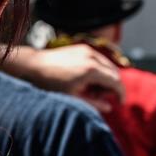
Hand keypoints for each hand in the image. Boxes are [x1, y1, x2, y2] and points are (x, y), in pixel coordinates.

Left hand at [5, 44, 124, 113]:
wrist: (34, 66)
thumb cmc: (51, 85)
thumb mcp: (73, 98)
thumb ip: (93, 103)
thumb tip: (109, 107)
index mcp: (92, 70)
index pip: (116, 82)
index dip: (121, 93)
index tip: (120, 103)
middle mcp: (92, 57)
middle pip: (114, 72)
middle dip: (112, 86)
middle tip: (100, 97)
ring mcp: (88, 50)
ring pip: (108, 65)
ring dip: (106, 78)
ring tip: (91, 89)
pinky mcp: (83, 48)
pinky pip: (99, 59)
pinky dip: (99, 69)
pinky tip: (87, 80)